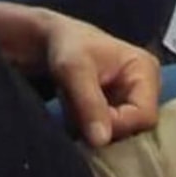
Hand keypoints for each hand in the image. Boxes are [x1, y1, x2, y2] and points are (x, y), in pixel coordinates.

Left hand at [0, 0, 159, 147]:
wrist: (30, 36)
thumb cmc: (56, 40)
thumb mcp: (71, 65)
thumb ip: (87, 100)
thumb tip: (102, 140)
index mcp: (144, 69)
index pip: (143, 117)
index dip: (117, 125)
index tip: (88, 121)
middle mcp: (139, 86)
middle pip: (132, 130)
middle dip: (103, 129)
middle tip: (75, 118)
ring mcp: (121, 99)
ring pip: (115, 135)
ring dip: (90, 131)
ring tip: (68, 113)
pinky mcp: (103, 109)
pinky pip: (100, 134)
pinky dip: (83, 131)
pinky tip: (67, 120)